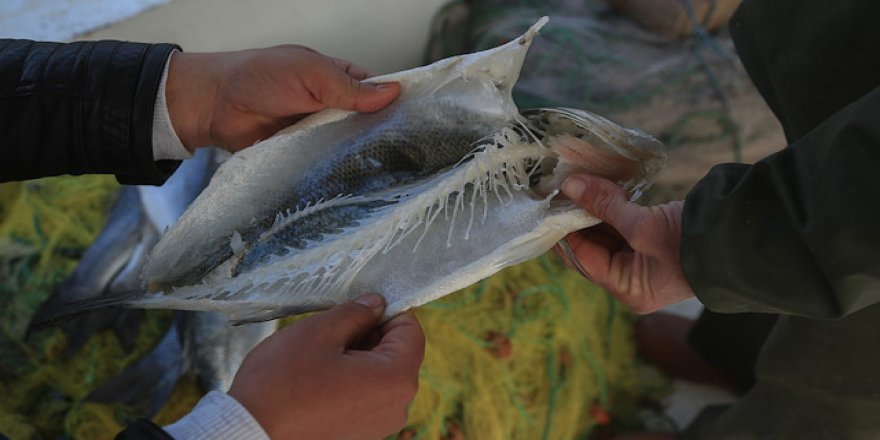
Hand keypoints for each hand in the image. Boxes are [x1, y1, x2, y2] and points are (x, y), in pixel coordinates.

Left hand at [165, 45, 400, 151]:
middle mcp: (330, 105)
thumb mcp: (310, 74)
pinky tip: (357, 181)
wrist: (214, 105)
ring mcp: (317, 131)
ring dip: (360, 155)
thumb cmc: (259, 77)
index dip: (395, 102)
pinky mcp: (303, 155)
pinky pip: (326, 163)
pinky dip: (337, 170)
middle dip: (382, 134)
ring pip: (348, 145)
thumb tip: (393, 92)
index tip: (419, 119)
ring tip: (392, 172)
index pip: (376, 89)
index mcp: (336, 77)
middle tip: (410, 153)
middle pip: (366, 122)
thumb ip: (350, 88)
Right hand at [228, 294, 424, 439]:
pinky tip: (319, 379)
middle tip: (332, 330)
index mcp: (396, 378)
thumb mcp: (319, 333)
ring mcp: (379, 425)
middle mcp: (397, 406)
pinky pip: (367, 396)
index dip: (387, 310)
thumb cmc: (281, 384)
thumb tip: (376, 304)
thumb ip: (355, 313)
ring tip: (320, 357)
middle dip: (370, 335)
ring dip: (358, 358)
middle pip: (398, 353)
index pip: (411, 330)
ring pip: (380, 374)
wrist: (249, 435)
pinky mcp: (361, 435)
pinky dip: (350, 381)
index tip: (358, 306)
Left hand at [560, 174, 694, 313]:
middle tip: (564, 189)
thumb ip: (605, 205)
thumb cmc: (693, 244)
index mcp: (628, 289)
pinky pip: (625, 229)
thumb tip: (571, 185)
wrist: (745, 240)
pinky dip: (614, 211)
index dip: (566, 231)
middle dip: (580, 219)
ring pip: (608, 236)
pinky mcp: (656, 245)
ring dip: (596, 211)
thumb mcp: (644, 225)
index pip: (583, 259)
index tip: (553, 202)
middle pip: (593, 248)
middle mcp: (633, 282)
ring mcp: (646, 264)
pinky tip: (603, 190)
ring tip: (581, 184)